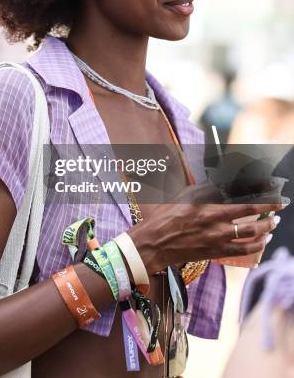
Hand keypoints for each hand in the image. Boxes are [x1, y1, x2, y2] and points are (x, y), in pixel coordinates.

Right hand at [126, 182, 287, 273]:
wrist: (154, 243)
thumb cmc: (165, 216)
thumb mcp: (184, 195)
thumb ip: (205, 189)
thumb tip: (224, 182)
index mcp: (204, 200)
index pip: (237, 192)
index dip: (257, 189)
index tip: (271, 186)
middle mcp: (212, 217)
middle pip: (249, 210)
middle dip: (270, 206)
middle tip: (281, 203)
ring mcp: (215, 236)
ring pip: (250, 231)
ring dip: (267, 226)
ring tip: (274, 221)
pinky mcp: (215, 251)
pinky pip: (243, 249)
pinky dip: (257, 245)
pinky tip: (264, 239)